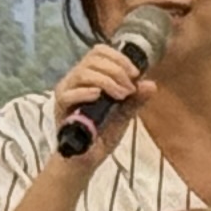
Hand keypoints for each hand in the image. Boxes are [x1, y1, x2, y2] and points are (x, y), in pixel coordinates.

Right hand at [49, 39, 147, 164]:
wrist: (87, 159)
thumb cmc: (101, 134)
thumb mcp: (124, 115)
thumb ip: (135, 100)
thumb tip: (151, 84)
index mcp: (89, 76)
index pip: (99, 52)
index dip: (119, 58)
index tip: (135, 73)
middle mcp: (75, 80)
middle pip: (92, 59)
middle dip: (116, 70)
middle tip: (129, 89)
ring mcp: (66, 93)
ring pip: (82, 73)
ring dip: (106, 81)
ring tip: (120, 96)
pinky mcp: (60, 109)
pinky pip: (68, 94)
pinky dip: (85, 92)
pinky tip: (98, 96)